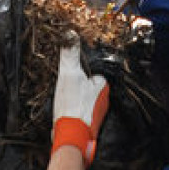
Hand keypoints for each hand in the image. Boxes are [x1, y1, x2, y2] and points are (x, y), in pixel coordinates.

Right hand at [51, 42, 108, 164]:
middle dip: (78, 85)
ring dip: (75, 98)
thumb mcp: (69, 74)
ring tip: (65, 98)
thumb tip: (71, 34)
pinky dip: (73, 109)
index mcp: (103, 86)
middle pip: (88, 85)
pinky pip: (81, 111)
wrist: (71, 135)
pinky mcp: (89, 123)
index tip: (71, 73)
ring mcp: (97, 112)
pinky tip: (65, 110)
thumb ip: (70, 54)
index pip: (93, 72)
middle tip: (66, 87)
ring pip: (85, 99)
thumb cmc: (73, 105)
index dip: (81, 70)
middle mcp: (104, 99)